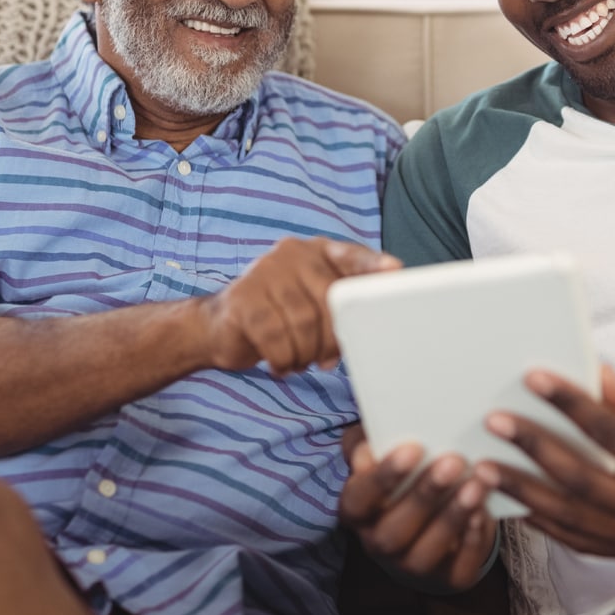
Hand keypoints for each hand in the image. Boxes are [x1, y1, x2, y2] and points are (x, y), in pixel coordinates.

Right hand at [204, 237, 398, 374]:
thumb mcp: (312, 305)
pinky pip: (276, 337)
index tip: (395, 271)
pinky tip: (281, 363)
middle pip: (329, 299)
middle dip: (333, 338)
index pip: (351, 256)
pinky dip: (283, 358)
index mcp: (316, 251)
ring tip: (299, 360)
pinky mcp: (243, 298)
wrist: (219, 327)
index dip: (372, 266)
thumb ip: (341, 306)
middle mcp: (291, 254)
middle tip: (326, 359)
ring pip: (304, 323)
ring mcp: (264, 272)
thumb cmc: (278, 317)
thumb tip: (373, 326)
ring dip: (306, 353)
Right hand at [338, 424, 498, 592]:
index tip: (412, 449)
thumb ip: (370, 441)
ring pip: (425, 553)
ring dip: (452, 518)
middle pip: (393, 531)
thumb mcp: (383, 450)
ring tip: (476, 484)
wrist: (432, 517)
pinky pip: (457, 569)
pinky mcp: (447, 578)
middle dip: (424, 496)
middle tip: (453, 462)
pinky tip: (484, 513)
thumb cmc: (405, 473)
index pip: (359, 499)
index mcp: (357, 510)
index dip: (383, 477)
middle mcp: (379, 544)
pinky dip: (471, 542)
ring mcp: (411, 565)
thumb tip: (368, 446)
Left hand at [475, 367, 614, 559]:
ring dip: (524, 492)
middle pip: (579, 479)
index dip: (569, 403)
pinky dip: (546, 526)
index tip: (533, 378)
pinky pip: (581, 542)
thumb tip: (597, 375)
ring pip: (570, 519)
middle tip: (493, 423)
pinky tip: (516, 507)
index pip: (608, 432)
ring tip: (485, 468)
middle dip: (532, 449)